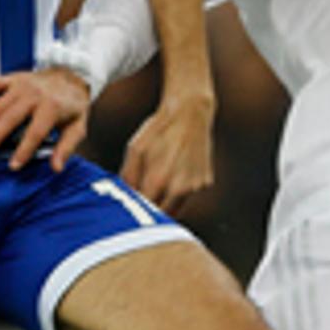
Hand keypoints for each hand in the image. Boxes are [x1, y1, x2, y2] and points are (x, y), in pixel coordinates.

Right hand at [0, 66, 91, 170]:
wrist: (72, 75)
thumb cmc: (73, 105)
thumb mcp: (77, 127)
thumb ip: (66, 147)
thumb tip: (57, 168)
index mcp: (52, 107)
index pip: (35, 132)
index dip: (24, 150)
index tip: (13, 166)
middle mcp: (35, 94)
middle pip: (11, 118)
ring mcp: (22, 85)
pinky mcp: (14, 78)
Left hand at [121, 93, 214, 209]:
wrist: (190, 113)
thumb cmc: (159, 130)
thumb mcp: (135, 149)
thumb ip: (127, 178)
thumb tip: (124, 198)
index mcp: (159, 181)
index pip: (143, 212)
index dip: (136, 211)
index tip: (130, 206)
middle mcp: (180, 188)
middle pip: (161, 217)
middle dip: (151, 213)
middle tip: (142, 201)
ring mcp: (195, 186)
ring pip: (176, 208)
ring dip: (165, 202)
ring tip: (158, 182)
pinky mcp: (205, 182)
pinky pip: (188, 195)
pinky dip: (179, 190)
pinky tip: (176, 170)